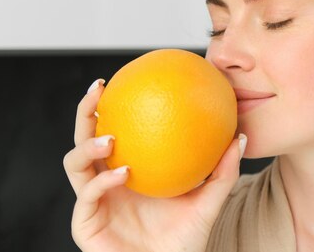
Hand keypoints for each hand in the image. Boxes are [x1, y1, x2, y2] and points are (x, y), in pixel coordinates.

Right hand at [63, 79, 244, 251]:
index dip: (111, 105)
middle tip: (99, 90)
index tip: (121, 78)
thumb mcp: (209, 199)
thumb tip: (240, 136)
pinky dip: (103, 181)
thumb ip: (222, 171)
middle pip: (84, 138)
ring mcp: (93, 201)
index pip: (112, 129)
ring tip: (111, 136)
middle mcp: (105, 180)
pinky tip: (124, 171)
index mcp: (127, 169)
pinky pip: (88, 195)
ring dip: (88, 144)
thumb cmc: (187, 236)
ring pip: (74, 163)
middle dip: (85, 112)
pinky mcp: (85, 224)